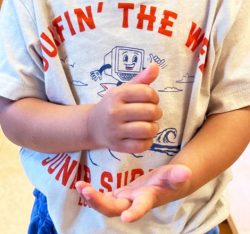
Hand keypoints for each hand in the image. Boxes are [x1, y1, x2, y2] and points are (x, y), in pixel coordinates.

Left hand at [75, 164, 191, 221]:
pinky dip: (91, 193)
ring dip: (92, 197)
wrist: (163, 186)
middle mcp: (133, 203)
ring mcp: (124, 200)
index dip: (135, 212)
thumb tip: (186, 172)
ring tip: (79, 185)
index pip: (142, 207)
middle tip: (86, 190)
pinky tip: (81, 186)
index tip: (127, 218)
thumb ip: (177, 175)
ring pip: (105, 204)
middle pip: (114, 208)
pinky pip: (103, 197)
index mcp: (148, 199)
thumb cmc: (170, 181)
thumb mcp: (175, 176)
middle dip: (100, 202)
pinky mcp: (119, 195)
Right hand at [88, 63, 162, 152]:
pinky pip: (142, 146)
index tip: (151, 100)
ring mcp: (115, 131)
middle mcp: (114, 112)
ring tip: (149, 125)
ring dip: (154, 127)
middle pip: (150, 111)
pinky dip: (148, 142)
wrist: (93, 126)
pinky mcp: (118, 146)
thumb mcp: (123, 90)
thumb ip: (141, 79)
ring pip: (148, 129)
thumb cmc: (113, 105)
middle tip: (151, 114)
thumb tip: (156, 66)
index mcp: (117, 95)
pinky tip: (144, 137)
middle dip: (156, 112)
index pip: (147, 93)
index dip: (154, 97)